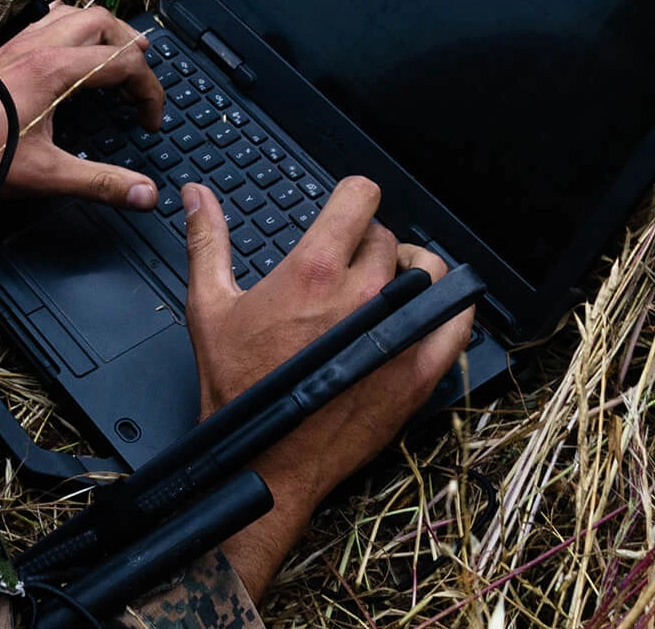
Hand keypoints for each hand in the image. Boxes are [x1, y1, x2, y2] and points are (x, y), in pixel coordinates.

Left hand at [0, 3, 165, 233]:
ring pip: (74, 13)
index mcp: (55, 70)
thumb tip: (144, 193)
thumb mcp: (47, 175)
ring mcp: (19, 44)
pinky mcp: (2, 51)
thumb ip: (100, 182)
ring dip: (103, 31)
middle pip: (104, 22)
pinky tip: (68, 46)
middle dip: (133, 48)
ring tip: (117, 54)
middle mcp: (39, 47)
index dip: (149, 91)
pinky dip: (70, 27)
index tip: (149, 120)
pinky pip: (46, 20)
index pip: (124, 62)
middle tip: (142, 79)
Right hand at [179, 178, 473, 596]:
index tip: (349, 209)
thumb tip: (196, 195)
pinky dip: (450, 307)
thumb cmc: (238, 389)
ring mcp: (396, 332)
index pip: (360, 197)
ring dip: (410, 270)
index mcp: (313, 270)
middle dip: (368, 244)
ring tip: (389, 286)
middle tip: (350, 266)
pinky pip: (457, 321)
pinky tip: (431, 311)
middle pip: (386, 237)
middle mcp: (361, 294)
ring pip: (427, 270)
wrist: (264, 460)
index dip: (354, 197)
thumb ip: (208, 242)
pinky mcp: (419, 371)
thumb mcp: (209, 308)